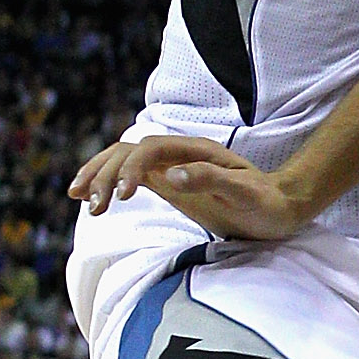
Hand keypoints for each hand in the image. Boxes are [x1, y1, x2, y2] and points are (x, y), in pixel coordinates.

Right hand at [69, 135, 309, 242]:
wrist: (279, 208)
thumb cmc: (266, 202)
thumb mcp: (244, 193)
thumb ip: (210, 180)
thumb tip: (172, 176)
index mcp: (195, 151)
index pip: (149, 150)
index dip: (130, 169)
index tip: (122, 197)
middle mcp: (178, 155)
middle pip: (128, 152)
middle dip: (104, 173)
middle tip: (91, 204)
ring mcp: (171, 169)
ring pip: (123, 162)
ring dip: (99, 177)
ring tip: (79, 199)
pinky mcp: (168, 184)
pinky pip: (131, 178)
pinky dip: (108, 185)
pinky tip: (92, 199)